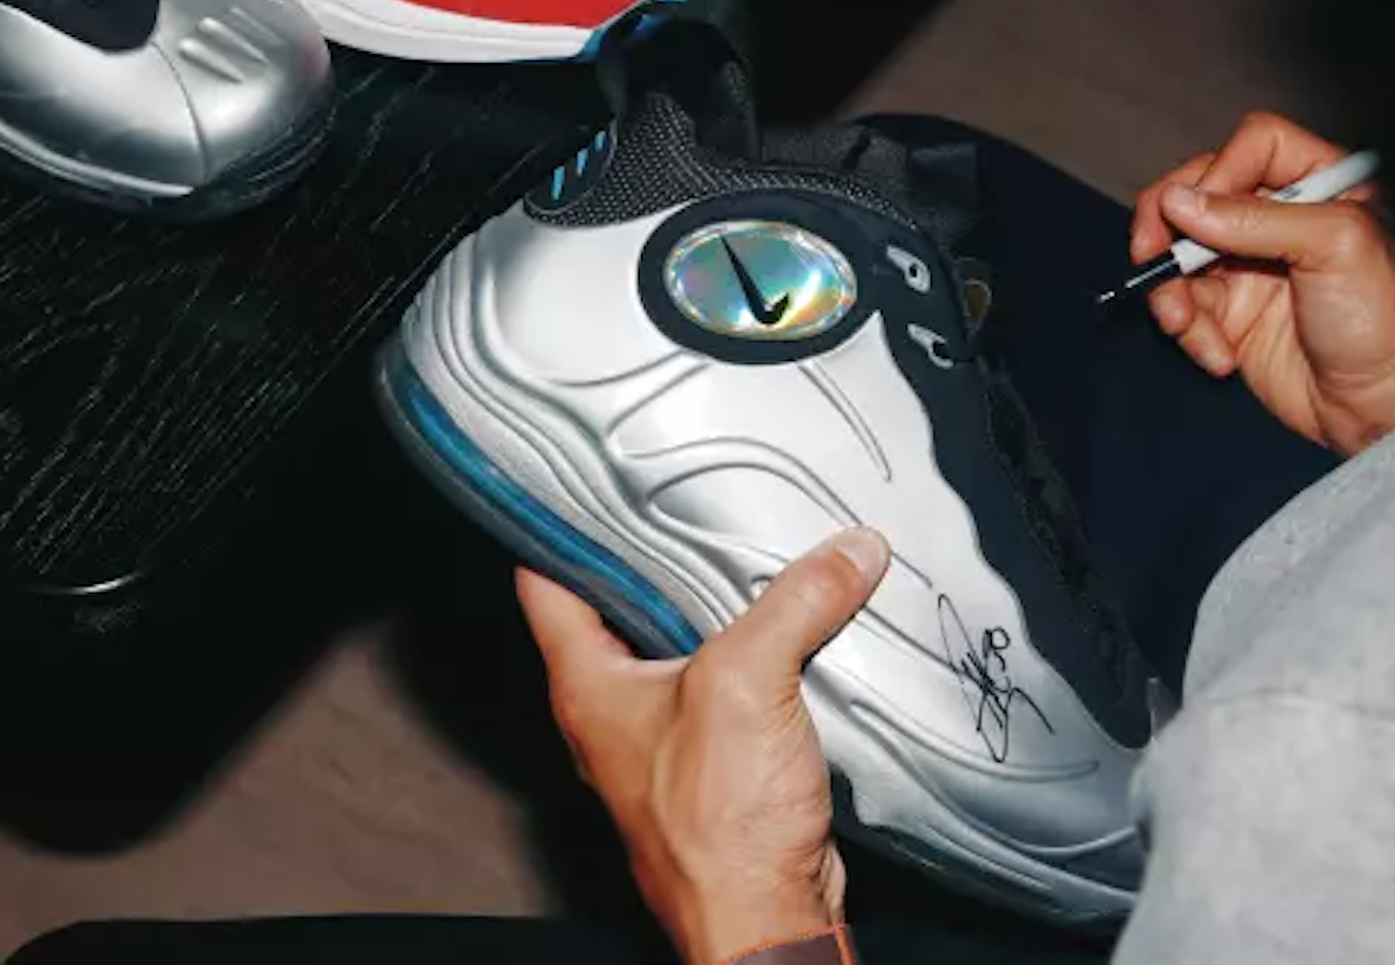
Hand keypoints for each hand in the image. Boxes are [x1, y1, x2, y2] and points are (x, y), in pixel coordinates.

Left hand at [518, 529, 890, 964]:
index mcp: (588, 686)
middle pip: (622, 607)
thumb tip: (848, 551)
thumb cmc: (721, 829)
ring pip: (683, 647)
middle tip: (690, 495)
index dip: (557, 522)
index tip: (583, 475)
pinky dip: (759, 652)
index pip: (546, 580)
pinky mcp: (721, 763)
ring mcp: (667, 740)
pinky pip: (734, 687)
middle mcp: (616, 712)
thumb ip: (796, 602)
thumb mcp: (749, 681)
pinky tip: (797, 624)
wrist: (766, 919)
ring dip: (717, 605)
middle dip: (659, 553)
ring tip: (752, 545)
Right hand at [1131, 112, 1394, 454]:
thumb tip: (1179, 201)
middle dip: (1167, 224)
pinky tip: (1219, 355)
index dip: (1221, 171)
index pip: (1254, 145)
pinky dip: (1188, 330)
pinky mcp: (1233, 315)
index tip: (1204, 211)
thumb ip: (1254, 218)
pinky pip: (1183, 305)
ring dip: (1169, 288)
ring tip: (1182, 321)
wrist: (1388, 406)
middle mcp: (1281, 218)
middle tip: (1152, 253)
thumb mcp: (1334, 246)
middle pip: (1199, 191)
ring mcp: (1252, 266)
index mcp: (1321, 184)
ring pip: (1179, 251)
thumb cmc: (1387, 320)